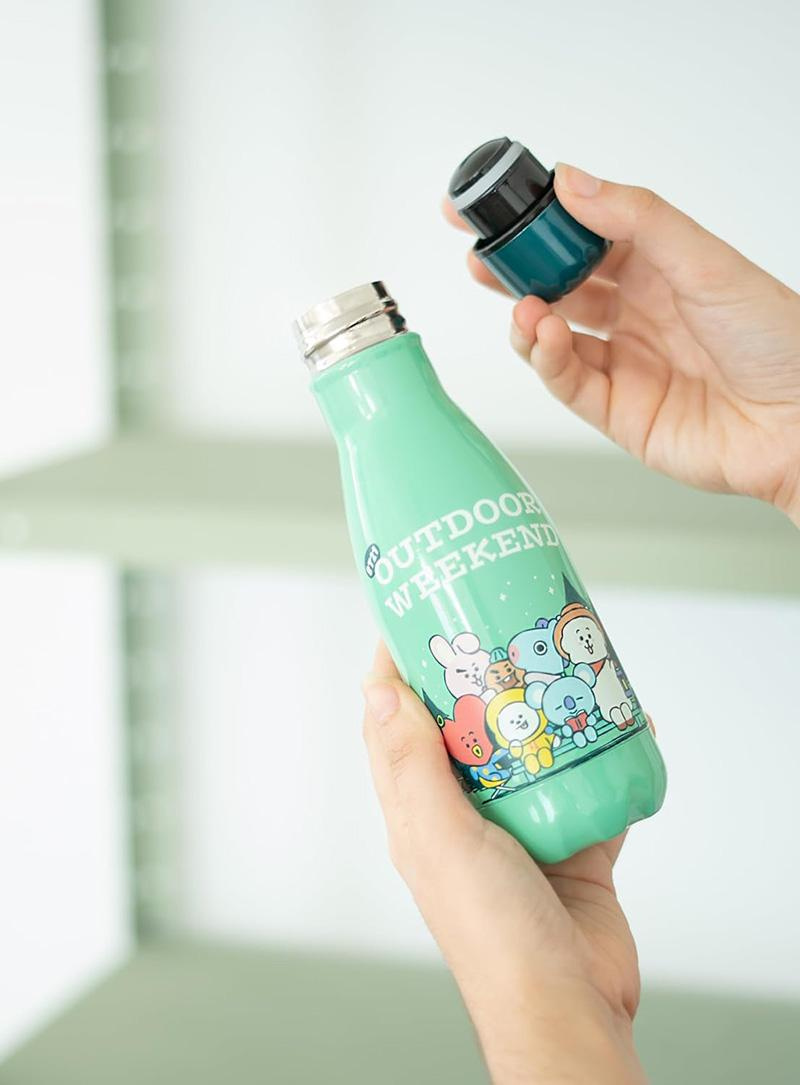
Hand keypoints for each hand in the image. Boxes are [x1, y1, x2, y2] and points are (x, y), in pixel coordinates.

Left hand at [363, 643, 645, 1084]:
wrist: (570, 1005)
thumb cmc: (494, 936)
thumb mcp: (442, 839)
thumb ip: (412, 767)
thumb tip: (377, 693)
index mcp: (419, 813)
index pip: (393, 725)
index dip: (400, 670)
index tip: (420, 621)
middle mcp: (463, 815)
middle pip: (466, 727)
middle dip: (482, 675)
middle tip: (503, 627)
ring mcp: (518, 827)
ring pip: (529, 748)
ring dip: (544, 708)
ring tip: (562, 661)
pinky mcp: (571, 841)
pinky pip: (588, 782)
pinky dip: (605, 751)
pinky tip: (625, 722)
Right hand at [446, 163, 799, 525]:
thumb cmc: (777, 340)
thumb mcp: (705, 261)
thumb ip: (636, 220)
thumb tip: (573, 181)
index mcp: (661, 268)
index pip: (584, 236)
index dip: (540, 223)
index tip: (498, 208)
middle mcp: (638, 314)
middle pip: (559, 286)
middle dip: (516, 274)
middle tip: (482, 259)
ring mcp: (625, 364)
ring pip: (554, 337)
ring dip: (528, 321)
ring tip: (524, 308)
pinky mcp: (618, 412)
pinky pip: (567, 383)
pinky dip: (547, 360)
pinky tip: (543, 338)